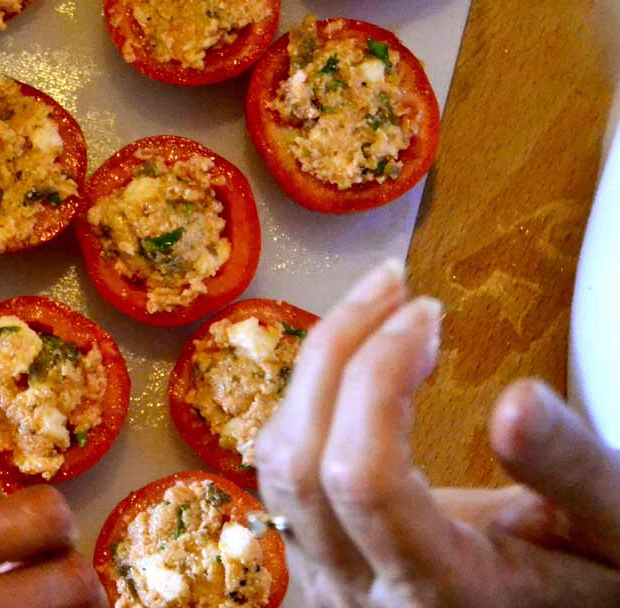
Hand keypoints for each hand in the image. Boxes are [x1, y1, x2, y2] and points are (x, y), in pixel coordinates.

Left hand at [253, 261, 619, 606]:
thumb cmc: (596, 576)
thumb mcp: (618, 526)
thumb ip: (572, 468)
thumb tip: (517, 400)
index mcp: (438, 592)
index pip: (363, 478)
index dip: (380, 379)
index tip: (427, 315)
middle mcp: (361, 594)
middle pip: (299, 461)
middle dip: (336, 352)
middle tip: (394, 287)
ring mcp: (329, 580)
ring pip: (277, 463)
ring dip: (316, 372)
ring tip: (378, 311)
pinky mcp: (319, 559)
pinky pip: (284, 472)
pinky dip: (312, 403)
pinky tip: (361, 367)